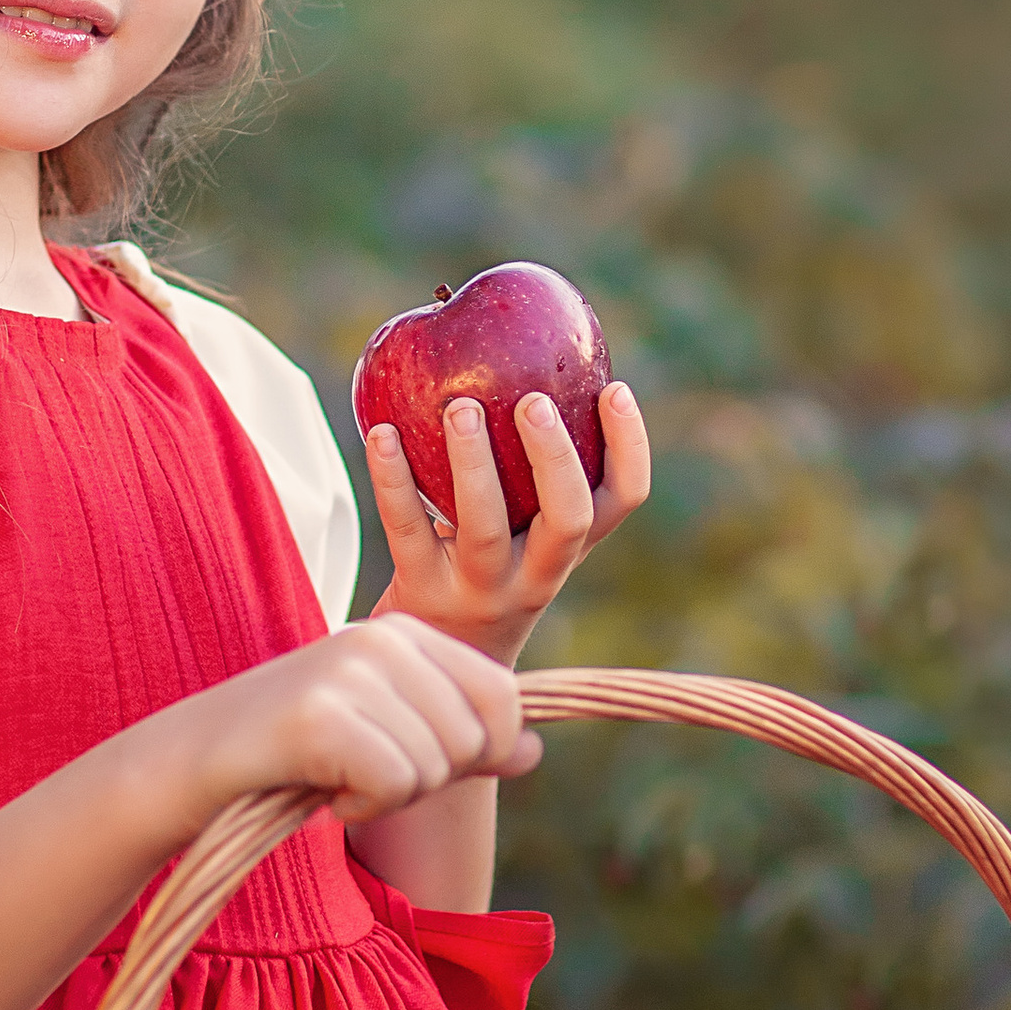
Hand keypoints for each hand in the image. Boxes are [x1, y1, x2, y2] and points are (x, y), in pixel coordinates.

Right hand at [174, 619, 539, 832]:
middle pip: (474, 740)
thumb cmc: (296, 751)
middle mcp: (384, 638)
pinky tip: (324, 792)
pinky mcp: (321, 715)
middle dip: (428, 779)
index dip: (479, 752)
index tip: (414, 759)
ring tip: (338, 776)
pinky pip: (394, 784)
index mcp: (407, 632)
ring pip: (435, 766)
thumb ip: (463, 740)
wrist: (195, 761)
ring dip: (390, 796)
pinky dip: (363, 807)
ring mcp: (350, 672)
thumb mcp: (390, 734)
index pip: (503, 697)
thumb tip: (536, 754)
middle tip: (363, 772)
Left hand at [366, 380, 650, 663]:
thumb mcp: (525, 528)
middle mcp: (537, 574)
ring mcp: (480, 588)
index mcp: (570, 547)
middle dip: (555, 457)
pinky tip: (381, 431)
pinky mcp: (422, 592)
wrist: (439, 659)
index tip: (614, 388)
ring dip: (473, 463)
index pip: (624, 499)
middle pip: (567, 519)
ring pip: (485, 527)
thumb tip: (518, 349)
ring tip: (459, 407)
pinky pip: (407, 528)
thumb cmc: (487, 564)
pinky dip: (392, 477)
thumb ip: (531, 465)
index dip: (630, 446)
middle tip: (533, 401)